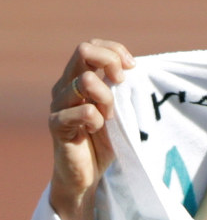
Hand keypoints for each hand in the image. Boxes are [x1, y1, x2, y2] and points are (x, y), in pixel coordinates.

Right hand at [48, 39, 135, 219]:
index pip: (91, 45)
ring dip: (107, 97)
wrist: (88, 174)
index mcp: (79, 77)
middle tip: (123, 84)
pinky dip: (96, 119)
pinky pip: (82, 111)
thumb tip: (136, 67)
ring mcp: (59, 104)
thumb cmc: (107, 139)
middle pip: (83, 50)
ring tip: (110, 116)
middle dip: (110, 63)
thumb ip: (122, 87)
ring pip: (86, 81)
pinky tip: (97, 130)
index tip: (132, 67)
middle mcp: (65, 85)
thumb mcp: (120, 108)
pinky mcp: (56, 125)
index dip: (115, 51)